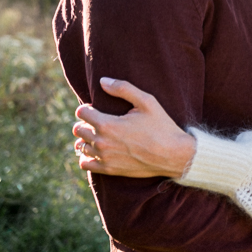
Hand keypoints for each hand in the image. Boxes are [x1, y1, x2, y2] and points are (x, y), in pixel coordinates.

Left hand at [73, 77, 195, 178]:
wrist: (172, 154)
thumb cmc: (161, 126)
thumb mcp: (147, 101)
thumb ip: (123, 89)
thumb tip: (102, 81)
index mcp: (107, 124)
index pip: (81, 113)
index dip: (88, 108)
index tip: (97, 108)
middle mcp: (101, 142)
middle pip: (78, 129)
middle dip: (86, 122)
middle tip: (99, 121)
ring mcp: (104, 158)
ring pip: (80, 146)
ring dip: (87, 139)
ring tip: (100, 135)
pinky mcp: (108, 169)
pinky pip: (84, 163)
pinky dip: (87, 156)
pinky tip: (98, 151)